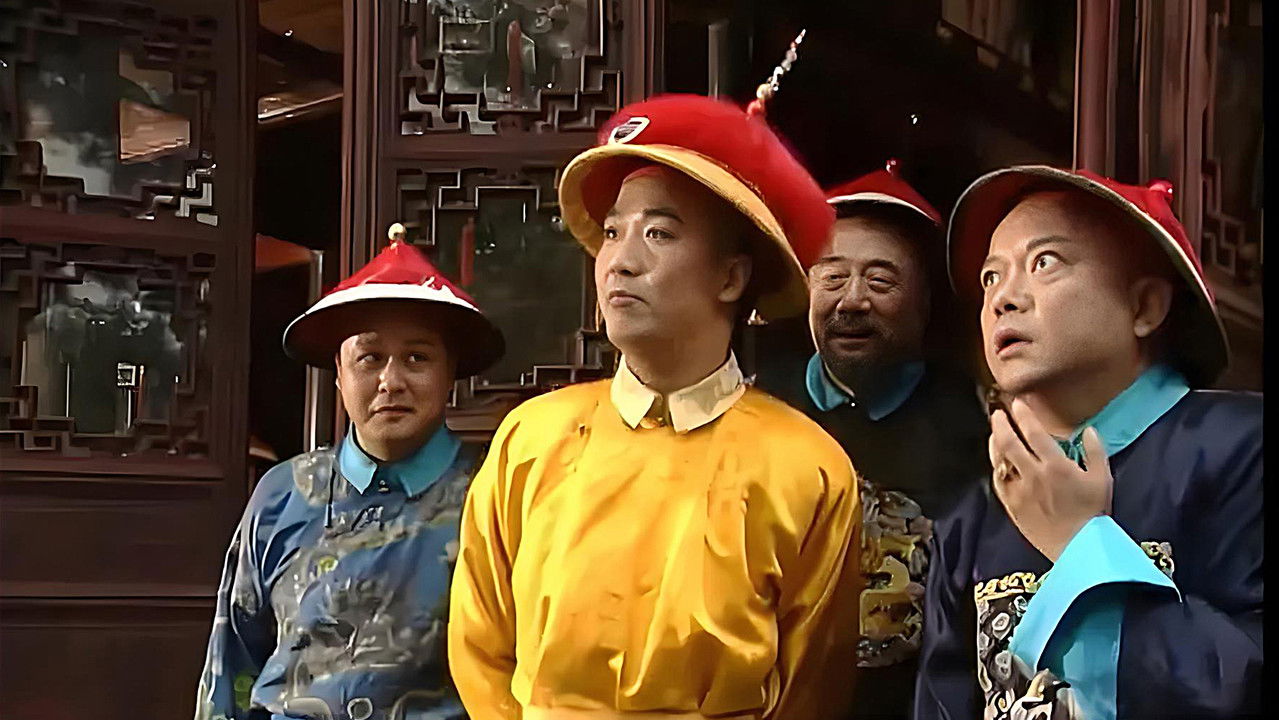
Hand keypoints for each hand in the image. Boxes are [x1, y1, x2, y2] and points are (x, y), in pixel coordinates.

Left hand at [989, 398, 1112, 562]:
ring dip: (995, 442)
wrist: (1077, 546)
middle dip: (1001, 423)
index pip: (1034, 433)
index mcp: (1056, 466)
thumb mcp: (1103, 479)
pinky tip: (997, 461)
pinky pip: (998, 481)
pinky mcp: (1011, 505)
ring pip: (999, 460)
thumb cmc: (1093, 513)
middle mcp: (1034, 475)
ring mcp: (1019, 490)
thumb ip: (1096, 452)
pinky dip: (996, 467)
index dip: (1024, 415)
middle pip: (1010, 442)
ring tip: (995, 432)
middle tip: (997, 412)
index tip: (1018, 403)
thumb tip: (1089, 430)